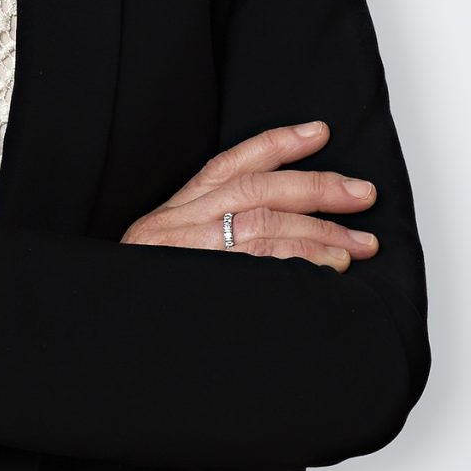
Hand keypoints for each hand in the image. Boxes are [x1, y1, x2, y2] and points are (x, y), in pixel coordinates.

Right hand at [121, 121, 378, 271]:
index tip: (320, 132)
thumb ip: (212, 231)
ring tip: (358, 247)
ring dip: (319, 237)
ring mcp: (190, 257)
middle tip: (363, 195)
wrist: (108, 339)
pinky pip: (258, 272)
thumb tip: (281, 222)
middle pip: (259, 192)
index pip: (230, 164)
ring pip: (264, 229)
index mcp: (177, 212)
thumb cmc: (152, 296)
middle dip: (318, 190)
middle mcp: (181, 226)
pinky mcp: (203, 289)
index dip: (277, 143)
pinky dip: (296, 269)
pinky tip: (325, 275)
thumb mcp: (169, 253)